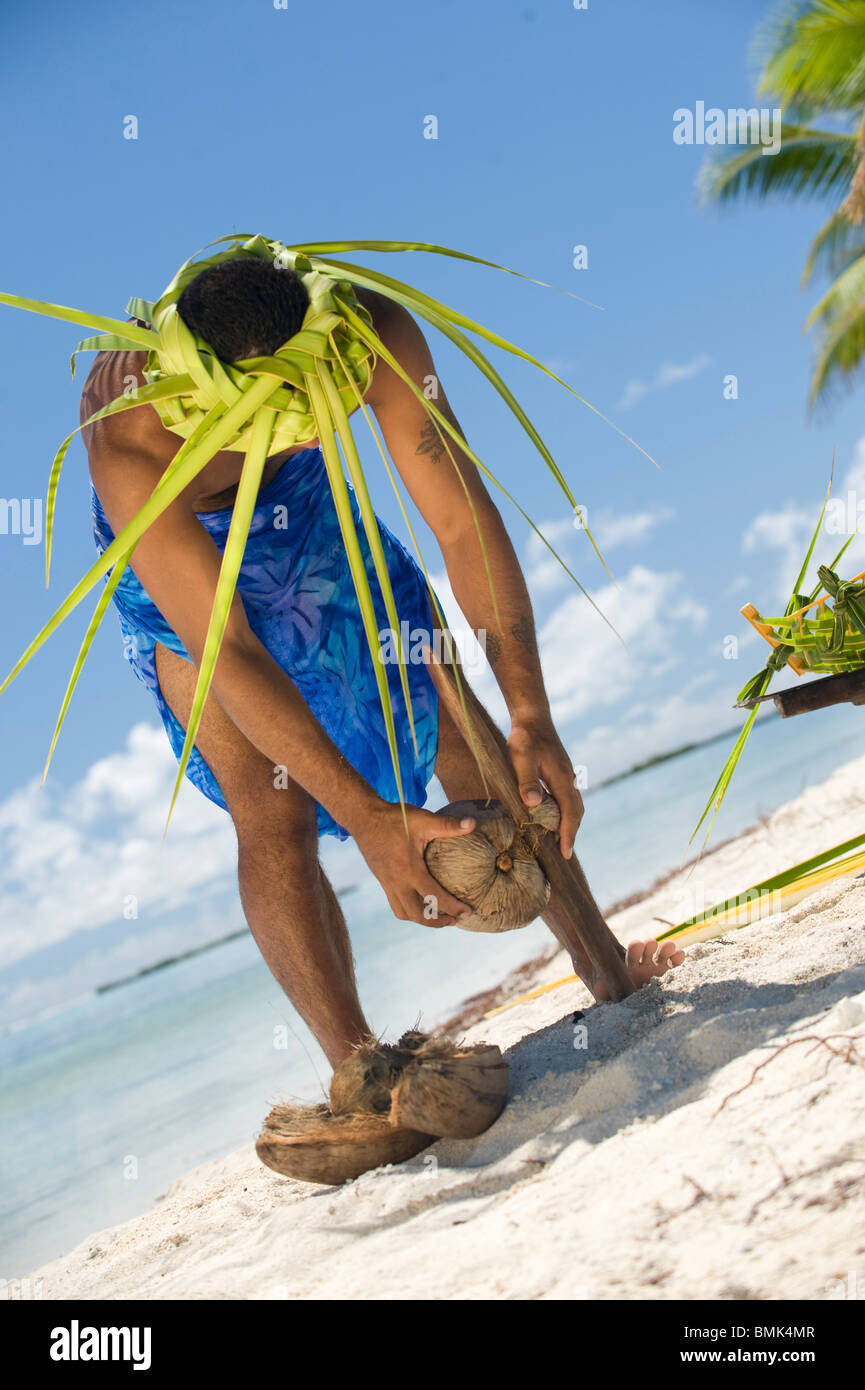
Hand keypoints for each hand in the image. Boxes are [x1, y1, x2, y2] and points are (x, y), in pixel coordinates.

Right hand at [353, 802, 476, 926]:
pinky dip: (409, 909)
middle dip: (436, 922)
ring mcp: (386, 883)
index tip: (467, 912)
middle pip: (416, 915)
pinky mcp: (382, 880)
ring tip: (438, 915)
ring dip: (421, 919)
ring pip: (403, 913)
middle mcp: (396, 881)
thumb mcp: (423, 819)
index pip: (434, 897)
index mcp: (408, 869)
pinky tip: (420, 901)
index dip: (453, 908)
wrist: (363, 817)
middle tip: (454, 919)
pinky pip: (395, 904)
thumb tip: (473, 824)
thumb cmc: (394, 817)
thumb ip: (449, 825)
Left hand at [506, 715, 583, 857]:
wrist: (532, 717)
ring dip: (569, 823)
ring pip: (574, 804)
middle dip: (571, 832)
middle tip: (563, 853)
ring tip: (559, 840)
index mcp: (562, 778)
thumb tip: (533, 803)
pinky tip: (553, 817)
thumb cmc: (524, 737)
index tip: (565, 854)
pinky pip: (568, 797)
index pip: (570, 813)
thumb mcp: (521, 757)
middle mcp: (569, 779)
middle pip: (576, 812)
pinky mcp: (560, 773)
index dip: (568, 834)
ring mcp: (566, 775)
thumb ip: (526, 779)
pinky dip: (565, 812)